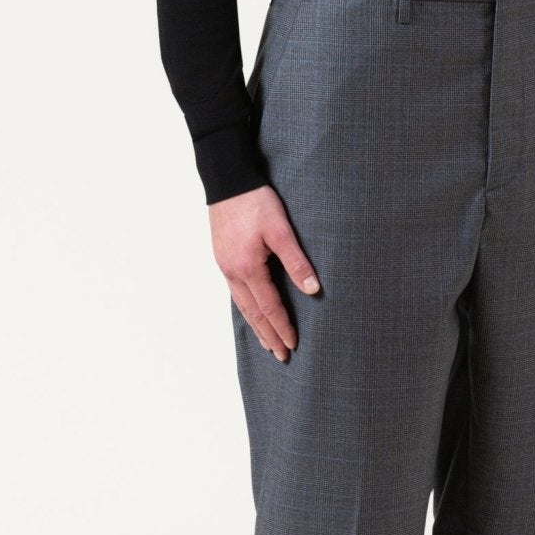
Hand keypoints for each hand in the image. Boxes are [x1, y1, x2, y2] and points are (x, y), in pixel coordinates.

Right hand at [210, 182, 320, 361]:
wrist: (227, 179)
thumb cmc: (255, 201)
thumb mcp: (281, 229)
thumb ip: (296, 260)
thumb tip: (312, 289)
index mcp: (248, 267)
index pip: (269, 306)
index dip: (282, 326)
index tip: (293, 344)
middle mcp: (233, 271)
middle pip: (253, 312)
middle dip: (268, 335)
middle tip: (281, 355)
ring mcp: (224, 265)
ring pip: (242, 304)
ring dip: (255, 325)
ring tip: (266, 342)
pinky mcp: (222, 256)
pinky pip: (235, 291)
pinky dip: (245, 307)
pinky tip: (250, 310)